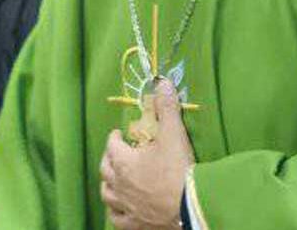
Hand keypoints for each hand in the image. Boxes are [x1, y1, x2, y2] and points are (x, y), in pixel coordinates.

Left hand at [100, 81, 194, 228]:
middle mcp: (120, 184)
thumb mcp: (173, 134)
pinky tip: (120, 209)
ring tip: (113, 179)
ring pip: (107, 195)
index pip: (112, 145)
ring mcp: (126, 206)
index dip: (114, 137)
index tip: (118, 133)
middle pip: (105, 169)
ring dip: (108, 185)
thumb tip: (161, 82)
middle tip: (115, 152)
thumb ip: (166, 108)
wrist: (191, 207)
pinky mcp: (135, 224)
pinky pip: (117, 219)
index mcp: (124, 162)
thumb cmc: (179, 170)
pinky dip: (116, 212)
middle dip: (108, 158)